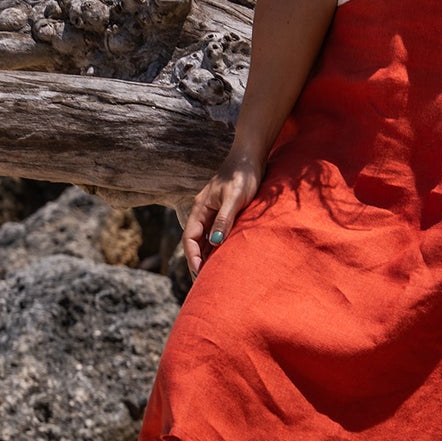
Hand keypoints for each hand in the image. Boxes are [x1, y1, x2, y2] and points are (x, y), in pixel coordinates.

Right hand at [181, 152, 265, 277]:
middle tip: (201, 283)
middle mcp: (203, 212)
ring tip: (210, 276)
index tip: (199, 272)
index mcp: (200, 208)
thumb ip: (224, 219)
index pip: (190, 238)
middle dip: (196, 261)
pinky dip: (215, 247)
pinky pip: (215, 233)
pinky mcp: (223, 212)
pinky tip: (221, 257)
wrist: (251, 157)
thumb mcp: (234, 198)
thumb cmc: (243, 176)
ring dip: (205, 256)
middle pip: (195, 241)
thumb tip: (214, 242)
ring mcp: (212, 212)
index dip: (192, 256)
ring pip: (204, 239)